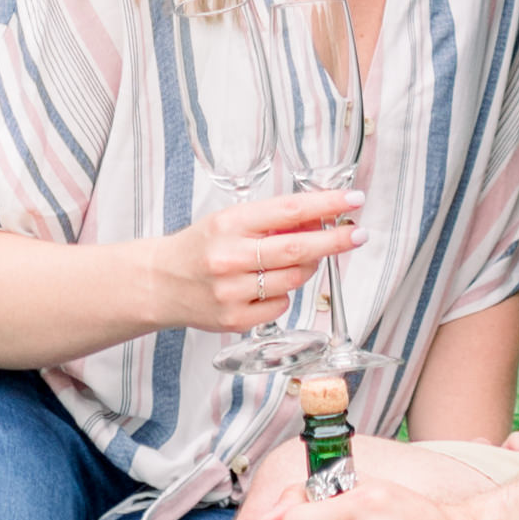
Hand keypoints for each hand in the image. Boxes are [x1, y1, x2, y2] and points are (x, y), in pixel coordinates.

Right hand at [159, 183, 364, 337]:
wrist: (160, 284)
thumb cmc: (200, 247)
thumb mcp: (230, 221)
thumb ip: (272, 221)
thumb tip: (320, 219)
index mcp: (230, 223)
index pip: (288, 210)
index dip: (326, 204)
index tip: (352, 199)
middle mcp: (230, 257)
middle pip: (298, 248)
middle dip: (334, 241)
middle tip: (357, 234)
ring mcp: (232, 292)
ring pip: (294, 279)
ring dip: (307, 267)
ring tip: (298, 258)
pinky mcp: (236, 320)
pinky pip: (281, 305)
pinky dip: (283, 294)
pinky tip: (266, 286)